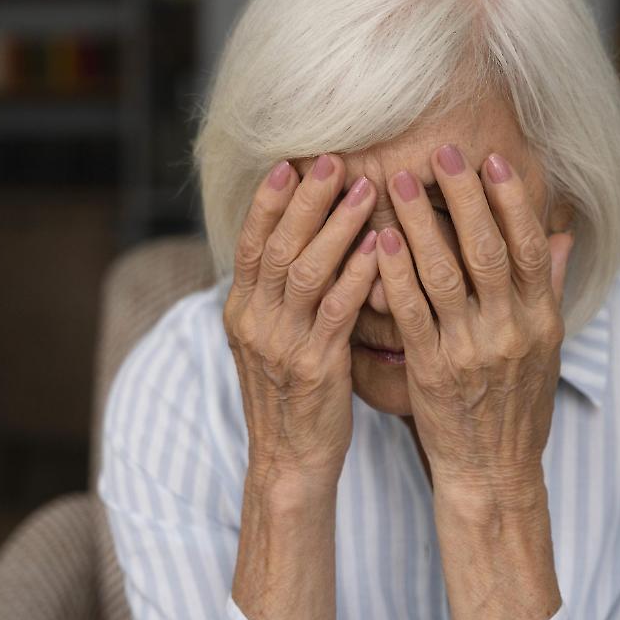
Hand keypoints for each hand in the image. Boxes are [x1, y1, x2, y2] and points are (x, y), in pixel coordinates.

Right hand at [223, 152, 379, 492]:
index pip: (250, 242)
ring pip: (305, 270)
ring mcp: (281, 344)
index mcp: (242, 310)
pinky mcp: (313, 367)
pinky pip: (336, 311)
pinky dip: (357, 275)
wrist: (290, 460)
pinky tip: (378, 247)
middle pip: (276, 245)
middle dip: (305, 199)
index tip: (290, 161)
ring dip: (336, 225)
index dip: (269, 200)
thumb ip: (283, 295)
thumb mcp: (273, 341)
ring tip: (365, 188)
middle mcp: (254, 321)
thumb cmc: (294, 396)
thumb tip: (303, 243)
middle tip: (333, 159)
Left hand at [375, 144, 574, 499]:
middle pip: (487, 249)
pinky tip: (380, 240)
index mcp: (541, 319)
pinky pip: (411, 314)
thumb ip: (549, 288)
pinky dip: (395, 273)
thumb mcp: (547, 349)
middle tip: (439, 152)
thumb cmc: (519, 406)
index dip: (510, 200)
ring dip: (420, 223)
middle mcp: (510, 330)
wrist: (494, 472)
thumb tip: (561, 234)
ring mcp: (470, 350)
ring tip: (397, 182)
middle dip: (462, 197)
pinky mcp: (432, 371)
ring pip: (444, 275)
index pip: (528, 246)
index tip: (491, 159)